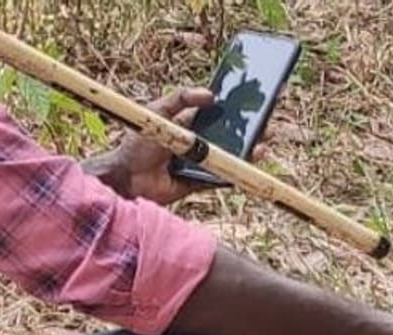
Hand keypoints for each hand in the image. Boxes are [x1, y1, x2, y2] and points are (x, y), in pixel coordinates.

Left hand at [83, 87, 270, 204]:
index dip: (235, 110)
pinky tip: (248, 168)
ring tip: (261, 147)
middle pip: (229, 136)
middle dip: (249, 132)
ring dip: (247, 154)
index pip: (217, 114)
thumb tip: (212, 94)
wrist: (126, 178)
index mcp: (188, 124)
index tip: (254, 104)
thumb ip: (180, 99)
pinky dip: (235, 175)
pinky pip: (222, 179)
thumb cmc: (137, 143)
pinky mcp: (201, 182)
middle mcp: (197, 143)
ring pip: (229, 158)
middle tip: (265, 126)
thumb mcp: (157, 112)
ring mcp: (200, 163)